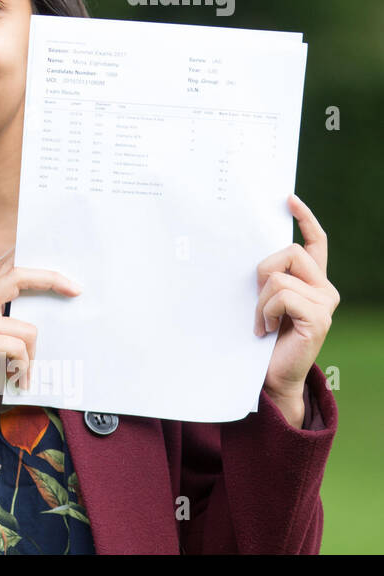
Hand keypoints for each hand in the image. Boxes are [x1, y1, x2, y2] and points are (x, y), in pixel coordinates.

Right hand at [0, 266, 81, 428]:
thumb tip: (51, 316)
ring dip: (31, 357)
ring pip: (26, 329)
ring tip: (21, 374)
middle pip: (16, 278)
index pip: (10, 274)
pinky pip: (18, 348)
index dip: (40, 273)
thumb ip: (13, 327)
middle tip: (76, 291)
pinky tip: (15, 380)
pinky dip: (22, 368)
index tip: (69, 284)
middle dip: (49, 279)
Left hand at [256, 194, 338, 415]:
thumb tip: (250, 247)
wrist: (270, 375)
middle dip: (263, 271)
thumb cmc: (262, 338)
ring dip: (261, 301)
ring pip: (279, 276)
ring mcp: (325, 303)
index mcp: (312, 281)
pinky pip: (282, 296)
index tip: (288, 199)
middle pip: (289, 252)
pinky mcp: (319, 318)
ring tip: (262, 323)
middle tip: (258, 301)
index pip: (315, 243)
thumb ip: (268, 277)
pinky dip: (266, 311)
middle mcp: (324, 289)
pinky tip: (267, 330)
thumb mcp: (263, 300)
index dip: (305, 219)